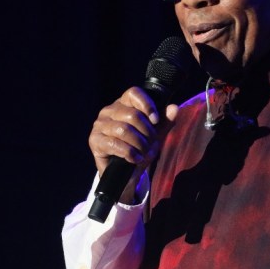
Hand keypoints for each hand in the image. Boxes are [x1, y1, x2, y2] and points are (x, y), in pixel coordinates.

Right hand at [88, 86, 178, 200]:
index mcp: (123, 104)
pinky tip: (135, 159)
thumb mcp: (154, 136)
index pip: (134, 93)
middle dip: (147, 132)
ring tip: (145, 153)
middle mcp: (109, 111)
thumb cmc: (138, 150)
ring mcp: (100, 125)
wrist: (125, 175)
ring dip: (139, 144)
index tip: (156, 120)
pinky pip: (115, 144)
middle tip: (152, 145)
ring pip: (124, 129)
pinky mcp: (95, 140)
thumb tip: (174, 108)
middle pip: (133, 114)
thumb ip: (164, 122)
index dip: (147, 105)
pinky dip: (130, 153)